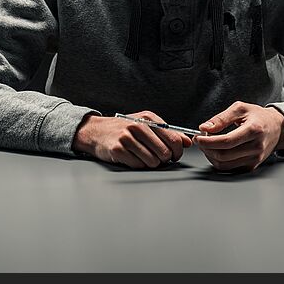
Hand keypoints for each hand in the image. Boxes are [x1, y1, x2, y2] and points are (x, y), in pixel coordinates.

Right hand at [72, 110, 192, 168]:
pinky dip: (137, 164)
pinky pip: (138, 165)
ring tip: (142, 156)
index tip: (175, 155)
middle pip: (164, 153)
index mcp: (148, 118)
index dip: (177, 151)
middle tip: (157, 157)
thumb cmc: (123, 129)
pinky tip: (131, 157)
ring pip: (153, 161)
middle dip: (163, 159)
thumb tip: (187, 142)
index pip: (173, 139)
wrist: (96, 131)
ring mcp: (127, 137)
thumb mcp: (146, 125)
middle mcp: (138, 126)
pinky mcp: (118, 149)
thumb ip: (167, 133)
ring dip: (150, 163)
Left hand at [195, 101, 283, 171]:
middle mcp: (256, 147)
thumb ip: (221, 118)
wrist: (277, 128)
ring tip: (208, 144)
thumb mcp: (240, 108)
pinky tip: (217, 150)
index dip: (209, 141)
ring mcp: (255, 159)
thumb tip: (205, 128)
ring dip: (210, 155)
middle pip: (223, 155)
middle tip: (201, 140)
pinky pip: (229, 167)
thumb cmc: (259, 117)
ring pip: (224, 164)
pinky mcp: (252, 166)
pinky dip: (218, 160)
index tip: (198, 138)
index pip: (227, 141)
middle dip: (207, 148)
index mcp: (254, 130)